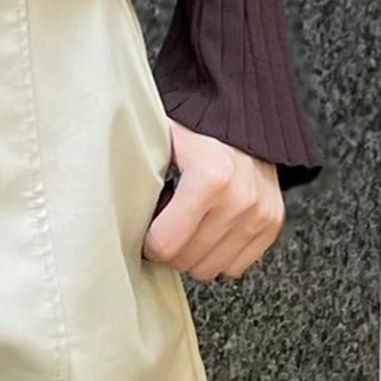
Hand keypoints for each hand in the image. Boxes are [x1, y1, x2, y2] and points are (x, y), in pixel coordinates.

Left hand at [142, 120, 283, 280]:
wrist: (240, 111)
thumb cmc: (192, 127)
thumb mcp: (159, 140)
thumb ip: (137, 174)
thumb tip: (108, 209)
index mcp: (209, 177)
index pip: (165, 244)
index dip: (147, 239)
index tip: (145, 225)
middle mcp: (241, 199)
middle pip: (187, 262)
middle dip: (169, 247)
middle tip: (164, 220)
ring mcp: (261, 213)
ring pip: (211, 269)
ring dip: (193, 252)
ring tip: (188, 220)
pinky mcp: (273, 222)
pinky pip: (236, 266)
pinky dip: (218, 252)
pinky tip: (209, 225)